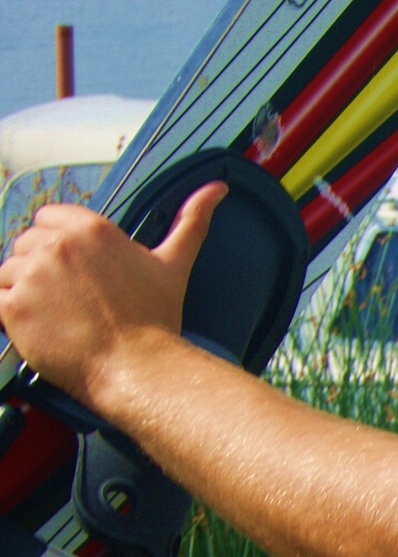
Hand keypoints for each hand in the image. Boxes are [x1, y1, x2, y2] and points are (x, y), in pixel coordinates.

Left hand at [0, 185, 223, 406]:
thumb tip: (217, 187)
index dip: (60, 246)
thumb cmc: (156, 320)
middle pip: (25, 244)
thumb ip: (191, 221)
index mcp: (91, 229)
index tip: (77, 273)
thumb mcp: (174, 264)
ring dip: (25, 291)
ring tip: (58, 315)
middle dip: (41, 269)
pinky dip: (11, 313)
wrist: (139, 368)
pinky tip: (41, 326)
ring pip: (7, 271)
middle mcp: (56, 245)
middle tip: (72, 300)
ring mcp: (30, 275)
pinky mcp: (12, 306)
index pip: (48, 219)